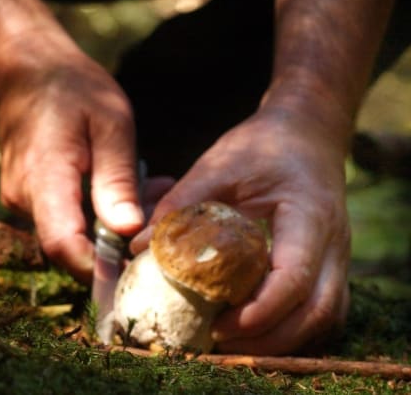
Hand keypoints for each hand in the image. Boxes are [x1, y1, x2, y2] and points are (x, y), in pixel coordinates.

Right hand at [0, 53, 144, 282]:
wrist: (28, 70)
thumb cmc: (73, 89)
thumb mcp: (111, 124)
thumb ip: (117, 180)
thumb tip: (128, 232)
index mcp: (44, 176)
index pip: (63, 243)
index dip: (96, 268)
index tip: (135, 274)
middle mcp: (24, 196)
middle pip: (69, 246)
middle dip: (116, 245)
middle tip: (161, 215)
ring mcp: (21, 199)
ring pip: (69, 234)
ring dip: (110, 226)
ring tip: (150, 189)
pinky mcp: (26, 198)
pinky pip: (62, 219)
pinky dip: (96, 213)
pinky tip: (124, 187)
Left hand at [133, 105, 351, 354]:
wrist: (305, 133)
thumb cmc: (262, 146)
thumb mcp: (219, 165)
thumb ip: (182, 205)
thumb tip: (140, 247)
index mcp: (308, 216)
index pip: (294, 278)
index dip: (260, 311)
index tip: (221, 325)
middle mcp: (333, 244)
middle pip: (316, 312)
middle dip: (269, 339)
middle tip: (218, 342)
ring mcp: (337, 258)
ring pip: (324, 318)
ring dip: (280, 340)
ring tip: (230, 342)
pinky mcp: (328, 266)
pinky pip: (322, 312)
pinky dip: (291, 329)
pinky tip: (254, 331)